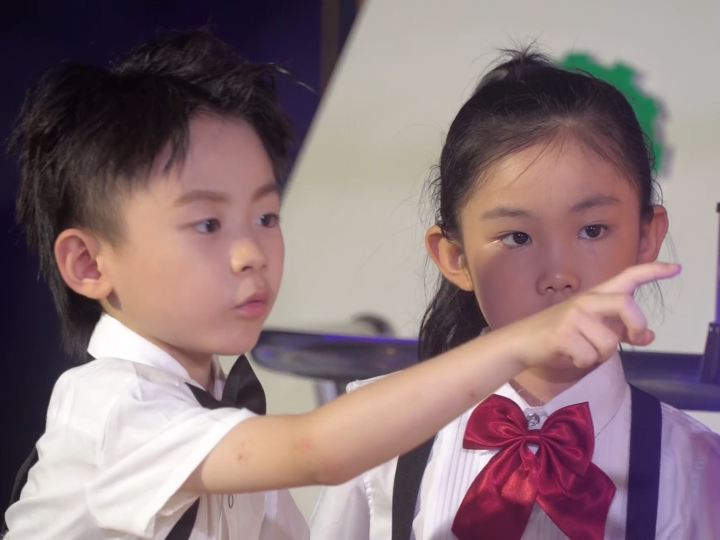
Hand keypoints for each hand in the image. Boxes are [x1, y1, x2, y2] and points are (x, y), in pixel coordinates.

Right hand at [506, 262, 680, 368]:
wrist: (521, 341)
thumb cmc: (559, 335)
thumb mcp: (592, 330)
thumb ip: (620, 330)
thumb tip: (648, 337)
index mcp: (595, 296)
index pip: (627, 277)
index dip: (652, 272)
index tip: (675, 269)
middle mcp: (586, 300)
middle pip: (625, 303)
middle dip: (636, 324)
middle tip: (636, 338)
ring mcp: (573, 315)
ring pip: (609, 343)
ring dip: (598, 356)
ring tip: (581, 350)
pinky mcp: (563, 333)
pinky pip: (590, 356)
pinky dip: (582, 362)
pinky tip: (568, 355)